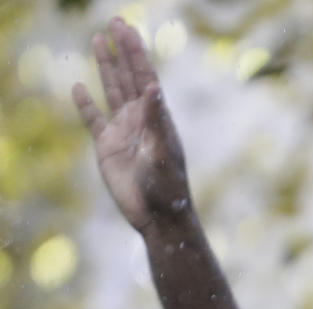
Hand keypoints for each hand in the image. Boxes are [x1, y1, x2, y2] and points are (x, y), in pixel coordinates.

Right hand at [73, 18, 190, 232]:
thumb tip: (154, 88)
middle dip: (122, 50)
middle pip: (129, 76)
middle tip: (115, 22)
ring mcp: (123, 131)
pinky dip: (85, 104)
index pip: (145, 77)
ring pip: (112, 91)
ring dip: (105, 66)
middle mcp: (140, 119)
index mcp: (157, 117)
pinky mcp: (107, 147)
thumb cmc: (168, 187)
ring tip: (98, 41)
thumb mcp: (163, 152)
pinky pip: (93, 120)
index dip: (136, 53)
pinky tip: (78, 87)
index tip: (127, 29)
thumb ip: (156, 121)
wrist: (158, 216)